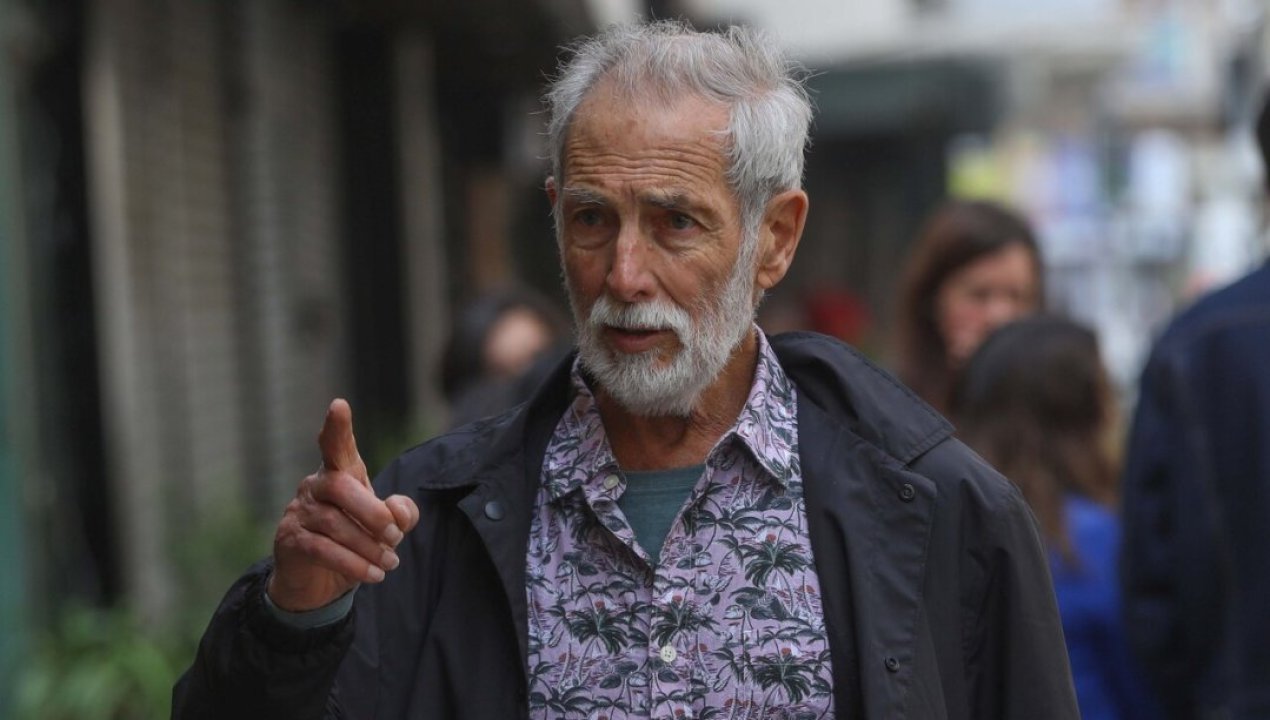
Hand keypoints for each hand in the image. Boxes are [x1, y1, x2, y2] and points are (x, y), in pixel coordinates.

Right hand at [267, 399, 419, 611]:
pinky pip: (323, 549)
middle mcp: (315, 486)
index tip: (339, 405)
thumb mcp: (385, 527)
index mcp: (340, 473)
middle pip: (340, 486)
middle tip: (394, 536)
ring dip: (368, 546)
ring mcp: (298, 512)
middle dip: (372, 512)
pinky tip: (374, 575)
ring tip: (390, 562)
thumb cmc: (355, 540)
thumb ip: (401, 514)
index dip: (337, 427)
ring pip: (333, 523)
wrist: (318, 582)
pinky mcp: (291, 541)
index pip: (335, 445)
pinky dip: (354, 564)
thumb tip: (399, 512)